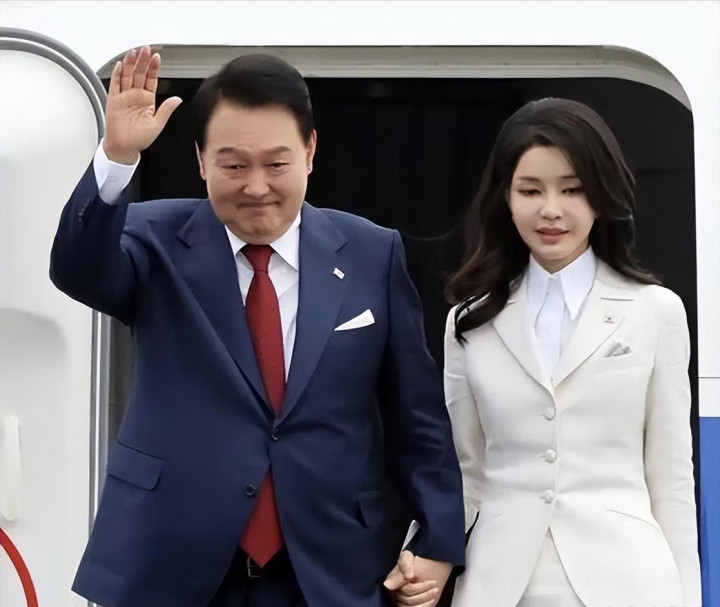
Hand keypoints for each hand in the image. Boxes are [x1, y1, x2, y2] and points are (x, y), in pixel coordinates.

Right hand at [104, 46, 182, 163]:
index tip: (156, 58)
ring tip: (135, 52)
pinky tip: (121, 64)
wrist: (124, 148)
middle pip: (140, 74)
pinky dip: (118, 74)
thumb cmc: (140, 139)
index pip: (151, 80)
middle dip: (143, 61)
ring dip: (131, 63)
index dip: (154, 68)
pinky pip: (115, 84)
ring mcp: (124, 96)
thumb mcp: (158, 124)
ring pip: (128, 75)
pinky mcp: (113, 100)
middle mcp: (136, 96)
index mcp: (148, 100)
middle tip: (146, 49)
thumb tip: (177, 99)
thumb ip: (167, 109)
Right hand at [384, 550, 450, 606]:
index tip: (432, 582)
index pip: (406, 591)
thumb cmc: (415, 561)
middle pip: (408, 601)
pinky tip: (430, 601)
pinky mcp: (406, 605)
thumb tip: (388, 585)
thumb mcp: (407, 558)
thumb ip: (402, 567)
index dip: (420, 588)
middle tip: (436, 588)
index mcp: (393, 582)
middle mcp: (394, 594)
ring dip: (425, 603)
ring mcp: (400, 601)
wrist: (424, 565)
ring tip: (434, 593)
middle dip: (425, 595)